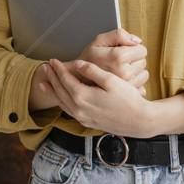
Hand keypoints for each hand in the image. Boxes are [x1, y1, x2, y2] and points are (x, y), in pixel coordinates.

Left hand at [27, 29, 145, 113]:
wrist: (138, 121)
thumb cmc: (128, 100)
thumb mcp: (111, 80)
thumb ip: (92, 71)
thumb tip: (78, 64)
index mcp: (83, 97)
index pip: (65, 80)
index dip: (58, 69)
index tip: (53, 60)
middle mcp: (79, 109)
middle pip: (60, 91)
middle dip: (52, 78)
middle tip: (45, 68)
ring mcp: (82, 117)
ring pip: (62, 102)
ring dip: (53, 90)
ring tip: (45, 82)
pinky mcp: (87, 122)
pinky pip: (68, 110)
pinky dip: (61, 102)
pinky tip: (61, 98)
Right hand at [79, 28, 147, 87]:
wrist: (78, 80)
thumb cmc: (88, 59)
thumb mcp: (99, 40)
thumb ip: (119, 35)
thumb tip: (136, 40)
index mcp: (118, 57)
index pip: (142, 50)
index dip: (133, 49)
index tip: (123, 51)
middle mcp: (124, 72)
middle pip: (143, 62)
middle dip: (133, 60)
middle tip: (119, 62)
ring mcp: (126, 86)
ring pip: (143, 74)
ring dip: (135, 72)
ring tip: (120, 71)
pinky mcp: (127, 95)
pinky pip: (142, 86)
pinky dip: (134, 83)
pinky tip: (123, 82)